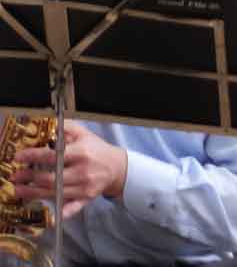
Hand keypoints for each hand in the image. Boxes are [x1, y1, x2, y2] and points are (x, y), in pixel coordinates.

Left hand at [12, 121, 127, 218]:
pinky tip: (51, 217)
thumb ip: (66, 128)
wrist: (117, 166)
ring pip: (55, 192)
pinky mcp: (86, 199)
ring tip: (18, 190)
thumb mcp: (84, 134)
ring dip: (33, 193)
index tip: (18, 157)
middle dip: (29, 178)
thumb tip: (46, 124)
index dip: (34, 156)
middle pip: (51, 178)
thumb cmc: (96, 149)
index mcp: (82, 153)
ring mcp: (85, 187)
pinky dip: (63, 212)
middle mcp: (83, 171)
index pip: (54, 156)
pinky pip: (73, 208)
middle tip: (14, 176)